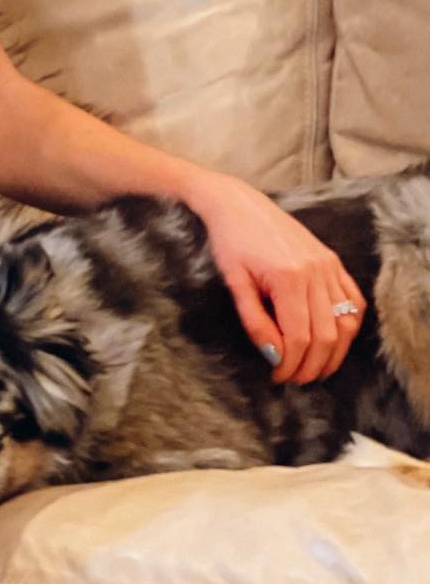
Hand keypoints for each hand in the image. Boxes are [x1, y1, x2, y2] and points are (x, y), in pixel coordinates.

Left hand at [183, 171, 366, 384]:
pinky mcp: (333, 261)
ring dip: (335, 352)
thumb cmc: (230, 242)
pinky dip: (348, 325)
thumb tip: (274, 357)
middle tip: (295, 379)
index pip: (300, 336)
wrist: (238, 204)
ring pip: (346, 322)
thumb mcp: (235, 283)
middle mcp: (316, 271)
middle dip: (313, 365)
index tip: (278, 377)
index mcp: (289, 276)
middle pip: (327, 335)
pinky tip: (333, 340)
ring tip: (315, 368)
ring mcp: (329, 265)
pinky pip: (354, 300)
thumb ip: (255, 321)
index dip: (291, 364)